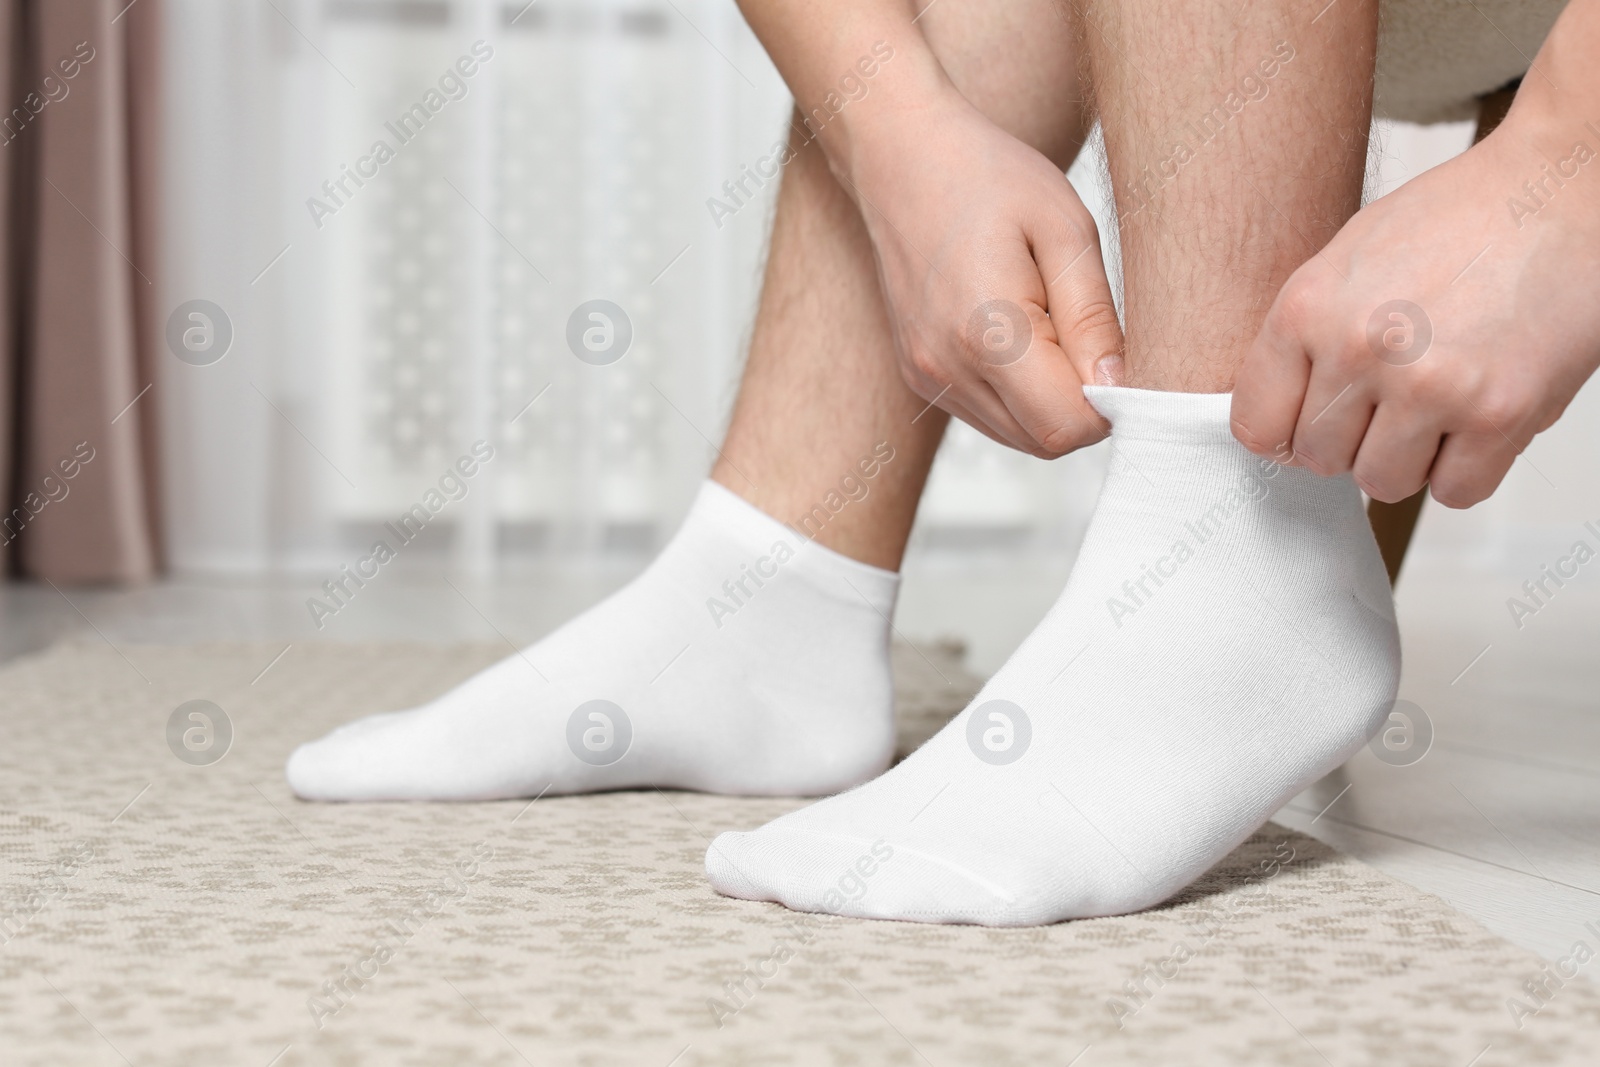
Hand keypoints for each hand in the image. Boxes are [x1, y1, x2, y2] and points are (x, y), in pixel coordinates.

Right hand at [843, 87, 1123, 456]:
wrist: (902, 159)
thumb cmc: (988, 178)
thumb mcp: (1067, 230)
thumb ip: (1095, 317)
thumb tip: (1120, 388)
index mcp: (987, 333)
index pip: (1067, 426)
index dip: (1110, 403)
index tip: (1119, 353)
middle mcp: (947, 369)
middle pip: (1045, 443)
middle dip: (1085, 406)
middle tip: (1089, 334)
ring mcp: (928, 378)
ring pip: (1019, 437)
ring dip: (1052, 403)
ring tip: (1051, 326)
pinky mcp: (919, 376)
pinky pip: (990, 416)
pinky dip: (1021, 396)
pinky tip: (1020, 334)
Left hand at [1231, 113, 1599, 506]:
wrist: (1564, 191)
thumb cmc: (1459, 220)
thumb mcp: (1348, 259)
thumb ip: (1305, 340)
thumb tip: (1277, 425)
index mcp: (1308, 307)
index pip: (1256, 427)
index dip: (1289, 430)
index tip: (1317, 418)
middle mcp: (1360, 348)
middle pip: (1320, 458)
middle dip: (1355, 438)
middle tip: (1395, 395)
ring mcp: (1429, 385)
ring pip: (1382, 482)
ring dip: (1411, 456)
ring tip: (1440, 397)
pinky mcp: (1498, 413)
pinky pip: (1454, 492)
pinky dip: (1467, 467)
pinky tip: (1478, 413)